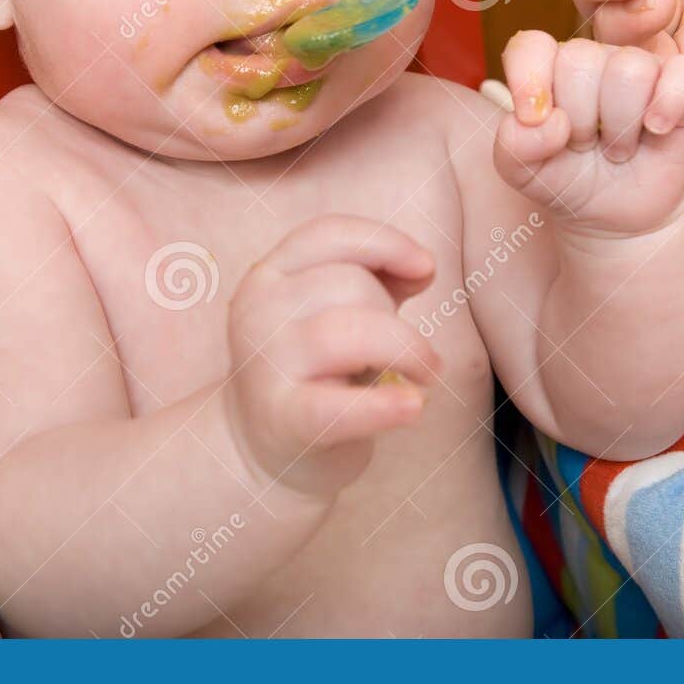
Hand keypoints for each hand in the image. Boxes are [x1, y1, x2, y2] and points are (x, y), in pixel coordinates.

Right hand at [224, 215, 440, 498]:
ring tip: (426, 374)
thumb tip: (422, 267)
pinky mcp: (283, 419)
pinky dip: (383, 406)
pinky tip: (413, 406)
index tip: (425, 267)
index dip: (385, 242)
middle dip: (396, 314)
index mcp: (269, 275)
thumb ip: (375, 281)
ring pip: (351, 332)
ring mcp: (264, 365)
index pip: (328, 235)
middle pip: (350, 283)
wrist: (259, 449)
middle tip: (409, 351)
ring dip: (406, 350)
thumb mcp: (335, 314)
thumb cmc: (314, 371)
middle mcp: (258, 310)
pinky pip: (338, 406)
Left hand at [493, 31, 683, 236]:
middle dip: (579, 119)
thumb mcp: (523, 173)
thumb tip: (547, 121)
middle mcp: (593, 59)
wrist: (615, 217)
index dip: (529, 81)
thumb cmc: (568, 181)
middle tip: (585, 145)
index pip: (531, 47)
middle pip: (579, 61)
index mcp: (548, 68)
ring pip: (629, 70)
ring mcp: (640, 67)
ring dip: (620, 127)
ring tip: (617, 148)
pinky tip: (656, 131)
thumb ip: (513, 146)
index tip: (533, 119)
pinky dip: (669, 105)